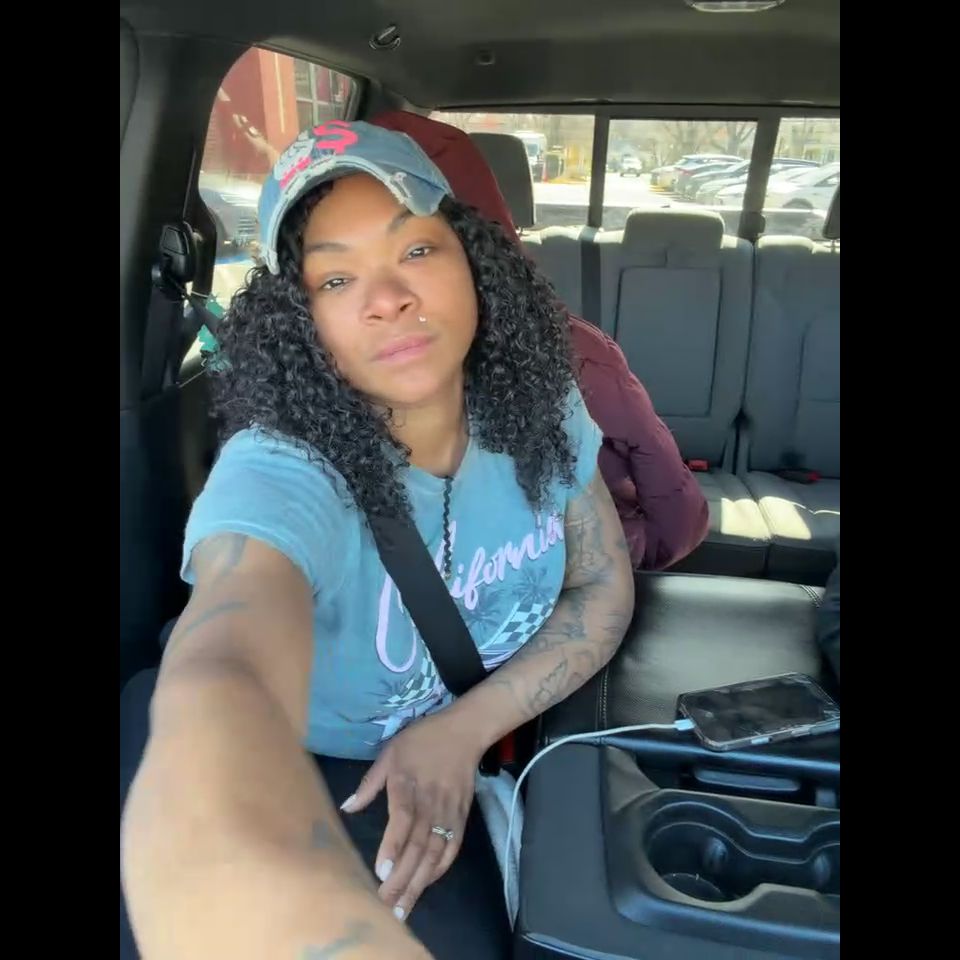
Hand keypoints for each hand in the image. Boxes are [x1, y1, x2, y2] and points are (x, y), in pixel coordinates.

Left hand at [340, 710, 484, 919]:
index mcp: (408, 784)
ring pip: (434, 853)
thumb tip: (347, 807)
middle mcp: (430, 803)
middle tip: (384, 907)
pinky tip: (425, 884)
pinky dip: (440, 868)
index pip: (403, 820)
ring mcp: (449, 812)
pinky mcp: (462, 817)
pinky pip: (452, 848)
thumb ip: (370, 782)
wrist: (465, 731)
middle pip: (418, 845)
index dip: (393, 846)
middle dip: (401, 879)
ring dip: (419, 882)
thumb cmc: (422, 740)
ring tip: (403, 908)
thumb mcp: (390, 752)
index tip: (381, 872)